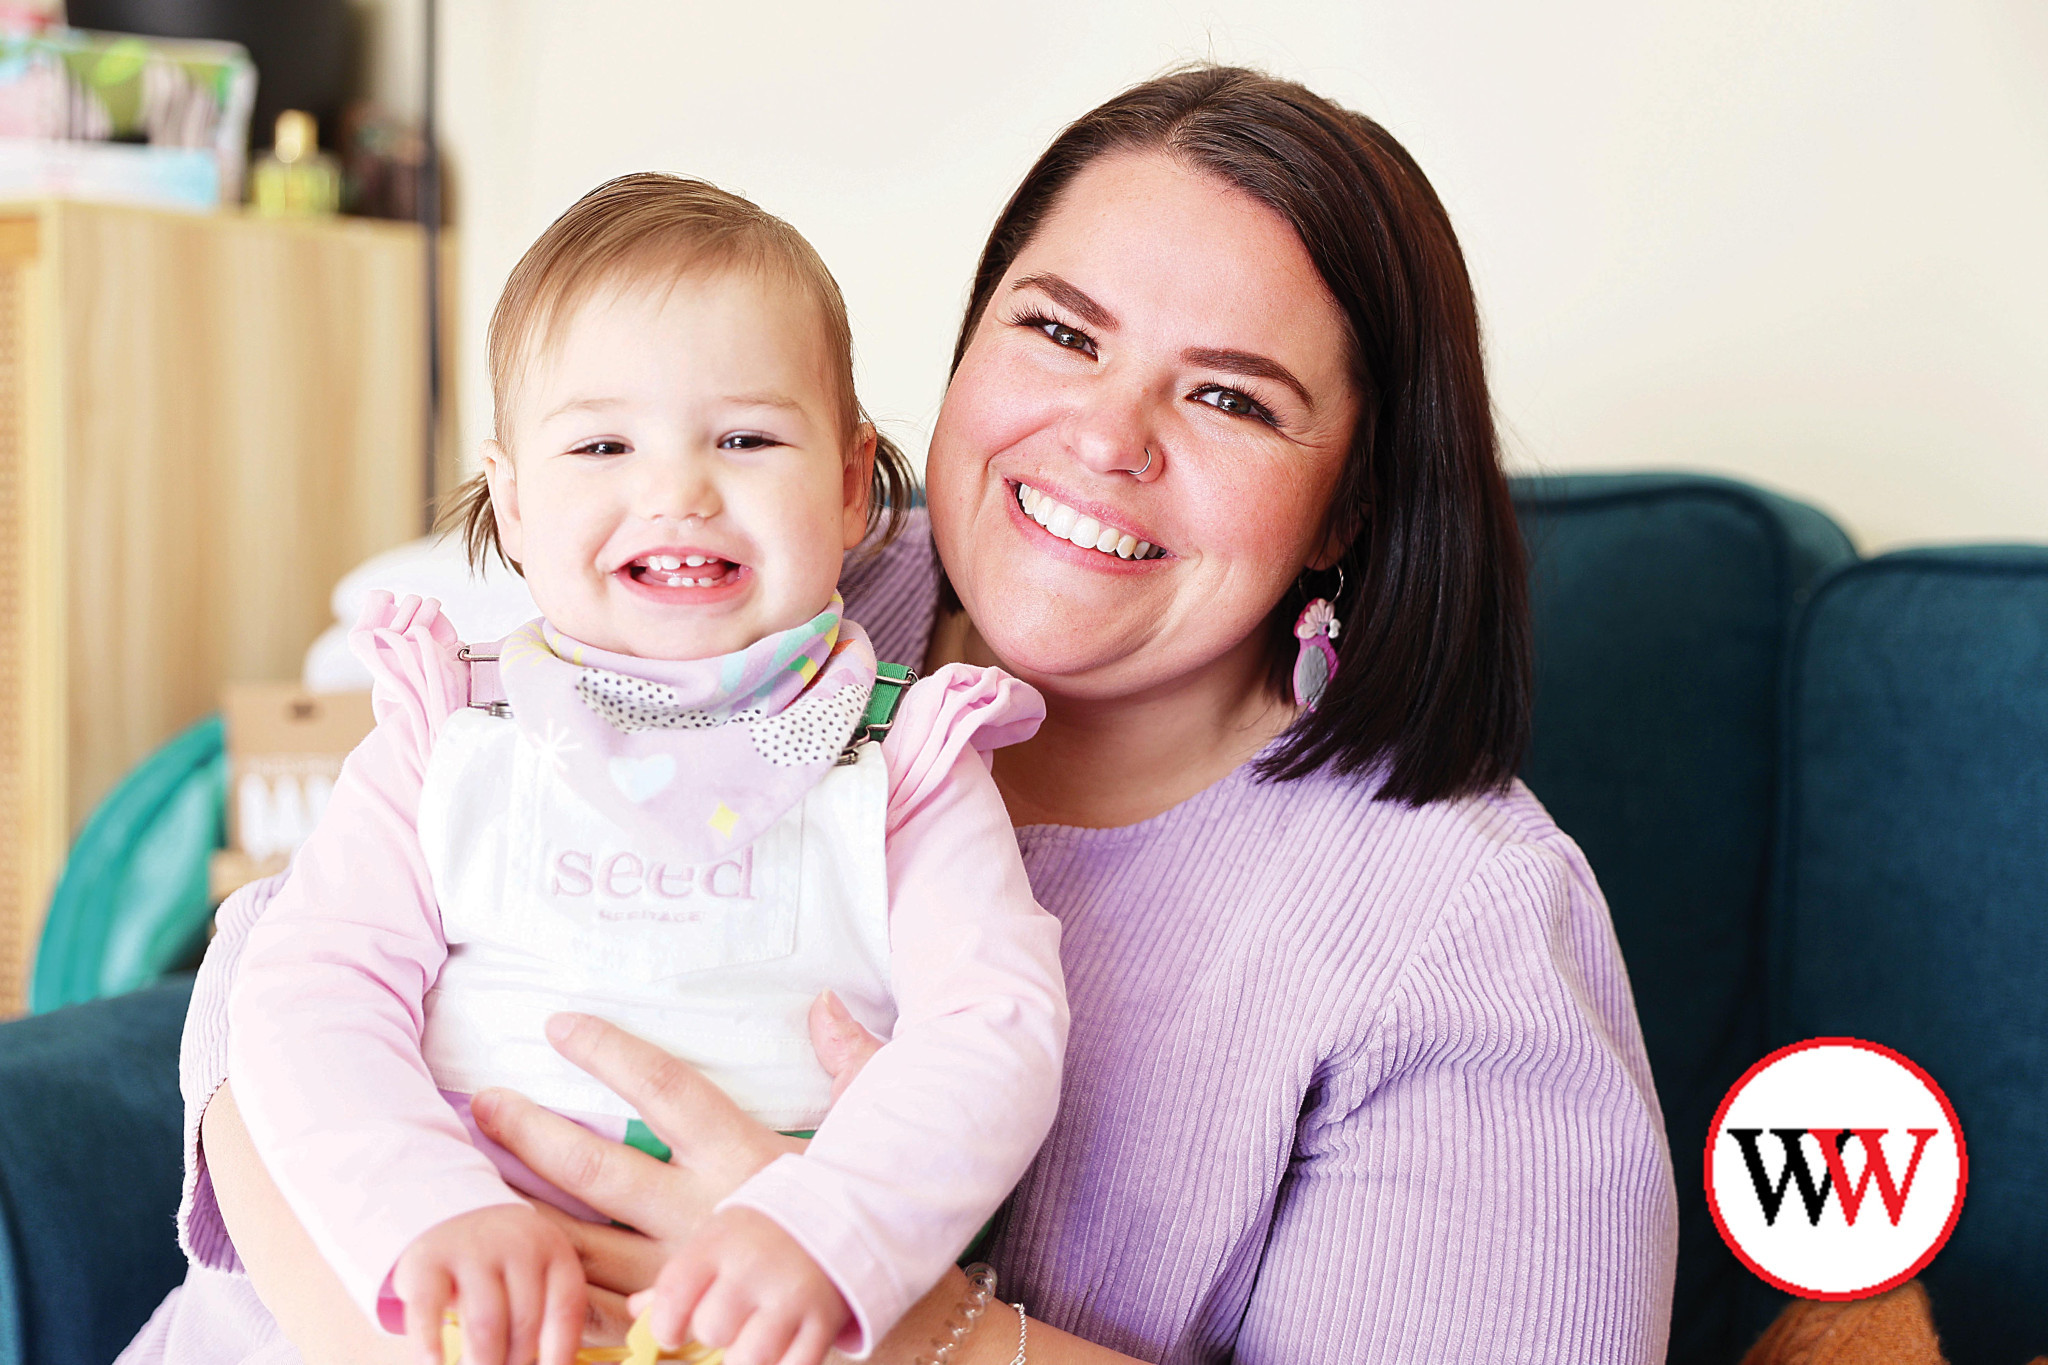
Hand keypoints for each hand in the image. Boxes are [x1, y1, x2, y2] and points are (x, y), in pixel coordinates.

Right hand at [391, 1203, 585, 1364]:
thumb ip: (546, 1321)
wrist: (453, 1215)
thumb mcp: (536, 1278)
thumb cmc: (505, 1266)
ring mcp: (472, 1250)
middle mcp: (519, 1245)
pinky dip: (430, 1346)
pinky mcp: (427, 1262)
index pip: (566, 1311)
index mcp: (555, 1252)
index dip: (560, 1355)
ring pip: (485, 1324)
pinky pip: (428, 1312)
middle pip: (524, 1323)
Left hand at [470, 996, 884, 1339]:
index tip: (559, 1026)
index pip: (665, 1088)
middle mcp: (704, 1214)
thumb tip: (822, 1003)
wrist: (888, 1317)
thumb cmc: (875, 1210)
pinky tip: (519, 1268)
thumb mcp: (871, 1124)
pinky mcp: (681, 1332)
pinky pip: (602, 1314)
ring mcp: (687, 1278)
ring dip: (526, 1216)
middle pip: (599, 1167)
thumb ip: (848, 1060)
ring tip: (473, 1184)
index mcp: (744, 1157)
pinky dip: (559, 1292)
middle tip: (483, 1103)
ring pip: (582, 1247)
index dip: (608, 1052)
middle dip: (532, 1132)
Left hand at [636, 1207, 848, 1364]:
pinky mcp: (824, 1320)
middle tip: (731, 1323)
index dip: (665, 1326)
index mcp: (719, 1243)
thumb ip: (679, 1277)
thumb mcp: (719, 1239)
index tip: (674, 1331)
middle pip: (711, 1331)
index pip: (672, 1296)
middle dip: (716, 1335)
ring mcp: (792, 1295)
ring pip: (749, 1358)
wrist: (845, 1209)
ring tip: (758, 1336)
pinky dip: (786, 1364)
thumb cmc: (766, 1231)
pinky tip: (786, 1346)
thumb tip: (636, 1311)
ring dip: (749, 1356)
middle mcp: (753, 1267)